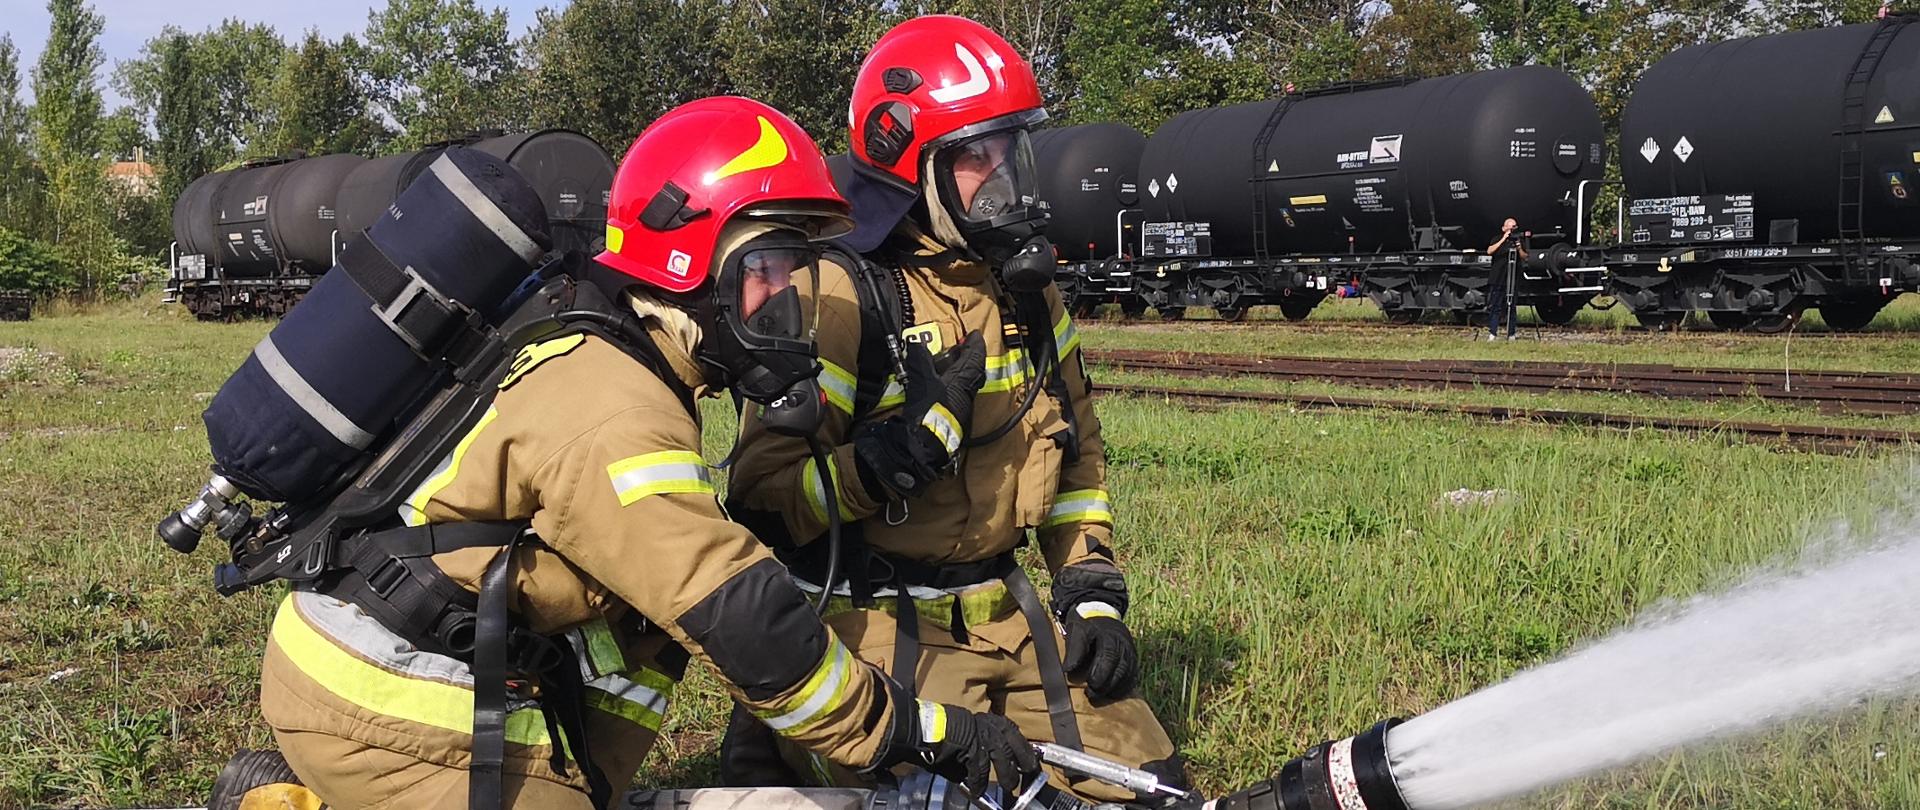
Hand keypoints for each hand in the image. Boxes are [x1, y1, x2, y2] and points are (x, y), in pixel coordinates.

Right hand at [909, 330, 986, 449]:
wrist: (926, 443)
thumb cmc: (927, 410)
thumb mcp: (920, 379)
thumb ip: (919, 359)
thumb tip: (916, 345)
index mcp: (963, 379)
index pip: (974, 357)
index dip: (975, 344)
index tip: (974, 335)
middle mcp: (968, 392)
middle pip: (975, 371)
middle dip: (970, 358)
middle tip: (962, 348)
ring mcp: (964, 406)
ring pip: (968, 384)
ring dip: (962, 372)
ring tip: (949, 365)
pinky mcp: (956, 418)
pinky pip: (960, 395)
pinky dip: (954, 386)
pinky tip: (943, 386)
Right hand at [913, 700, 1039, 797]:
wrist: (923, 726)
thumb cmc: (940, 731)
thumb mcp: (967, 734)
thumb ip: (979, 749)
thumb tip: (983, 768)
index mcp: (990, 720)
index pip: (1014, 734)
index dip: (1023, 749)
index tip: (1030, 760)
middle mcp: (989, 726)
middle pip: (1015, 745)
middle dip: (1024, 761)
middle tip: (1028, 773)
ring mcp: (981, 737)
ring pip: (1002, 759)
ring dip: (1006, 775)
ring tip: (1009, 788)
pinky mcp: (972, 749)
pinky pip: (980, 771)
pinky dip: (979, 783)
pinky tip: (977, 791)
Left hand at [1062, 605, 1139, 699]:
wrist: (1101, 612)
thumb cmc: (1086, 624)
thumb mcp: (1077, 630)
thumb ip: (1074, 649)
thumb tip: (1068, 670)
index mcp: (1110, 636)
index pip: (1109, 655)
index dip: (1101, 672)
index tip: (1089, 684)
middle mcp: (1124, 645)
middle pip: (1121, 668)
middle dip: (1106, 684)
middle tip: (1091, 694)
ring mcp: (1130, 652)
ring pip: (1128, 674)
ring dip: (1114, 688)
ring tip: (1099, 697)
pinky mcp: (1133, 660)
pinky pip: (1132, 677)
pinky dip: (1123, 687)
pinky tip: (1111, 694)